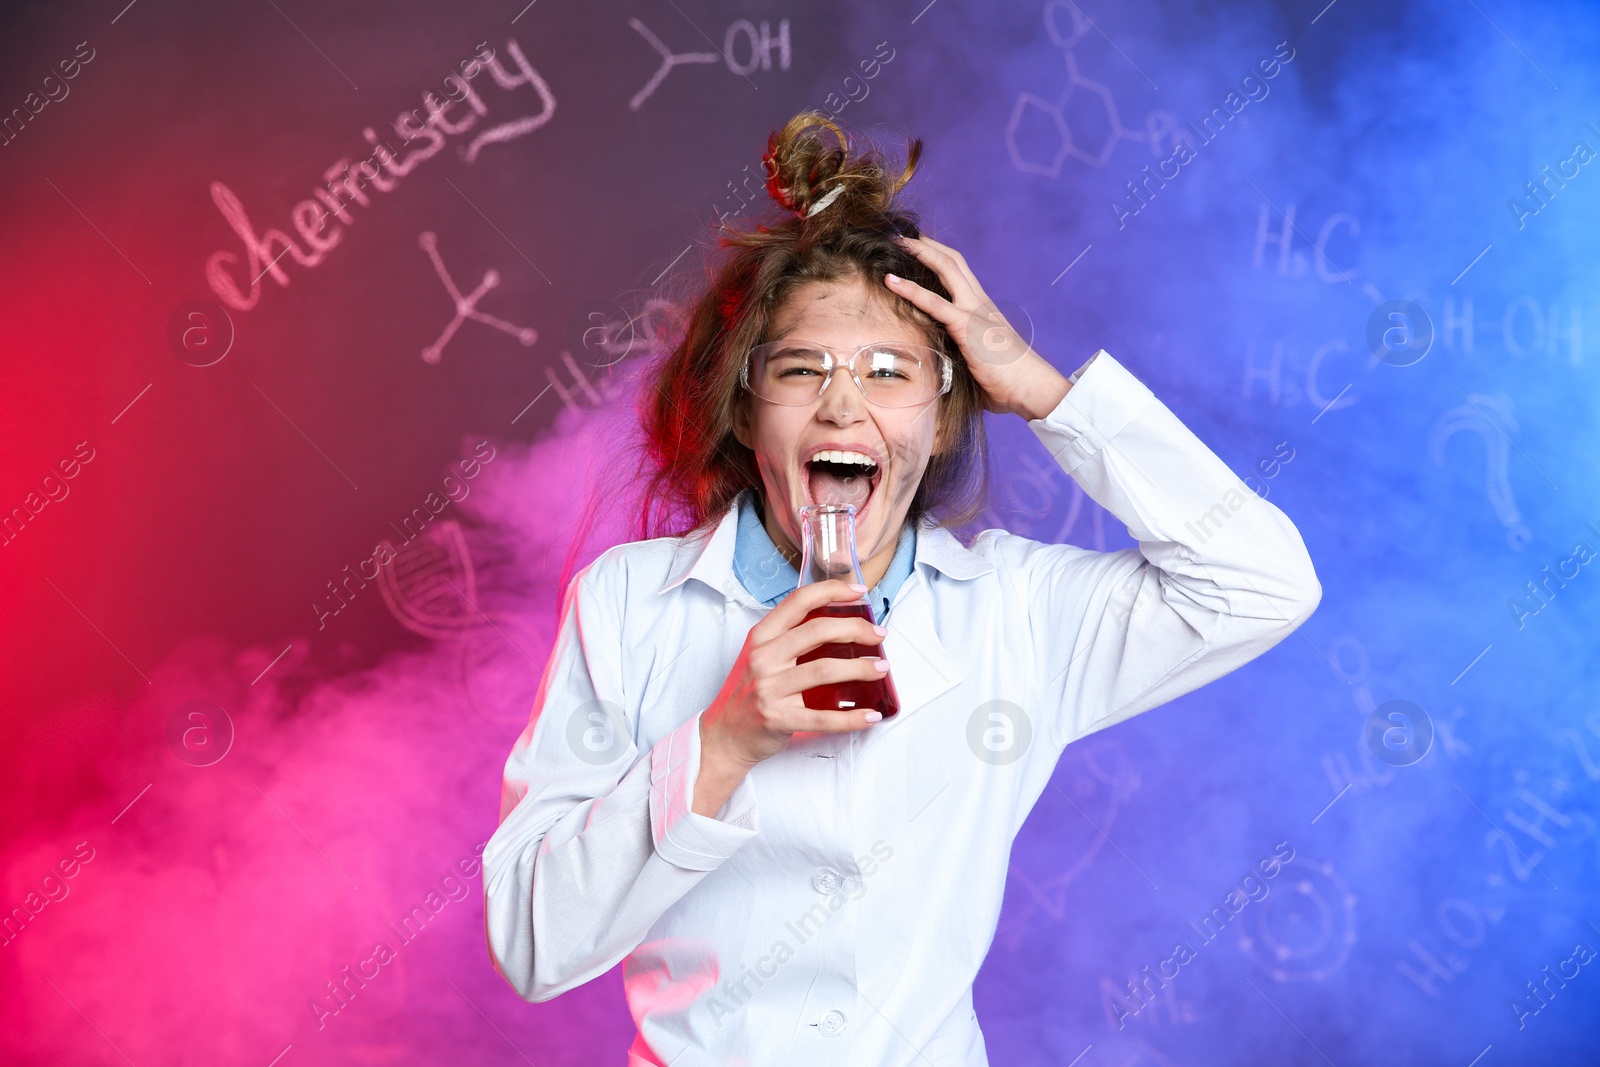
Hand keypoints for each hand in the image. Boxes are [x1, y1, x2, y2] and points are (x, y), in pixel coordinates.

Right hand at [699, 578, 889, 776]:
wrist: (724, 735)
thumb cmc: (749, 693)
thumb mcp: (760, 656)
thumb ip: (790, 639)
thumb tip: (839, 625)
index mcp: (761, 637)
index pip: (799, 601)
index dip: (832, 591)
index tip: (858, 591)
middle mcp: (763, 658)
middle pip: (818, 630)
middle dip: (855, 628)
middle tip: (878, 634)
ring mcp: (769, 689)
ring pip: (825, 670)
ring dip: (861, 668)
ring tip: (881, 668)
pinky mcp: (778, 718)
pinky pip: (823, 717)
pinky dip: (852, 718)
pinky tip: (871, 714)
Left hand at [884, 233, 1071, 420]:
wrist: (1031, 388)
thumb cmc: (1009, 383)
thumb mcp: (982, 364)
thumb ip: (964, 357)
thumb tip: (948, 371)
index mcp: (983, 310)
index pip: (960, 272)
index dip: (938, 256)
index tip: (919, 248)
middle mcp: (980, 303)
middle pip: (952, 260)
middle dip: (926, 244)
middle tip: (903, 235)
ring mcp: (974, 311)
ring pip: (946, 268)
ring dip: (919, 252)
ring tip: (895, 242)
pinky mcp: (966, 326)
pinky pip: (934, 302)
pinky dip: (910, 289)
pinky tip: (890, 281)